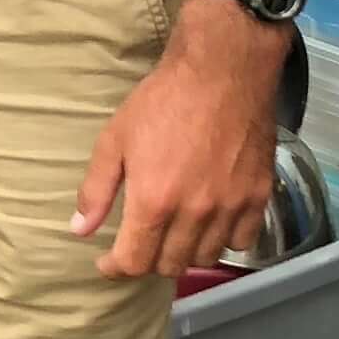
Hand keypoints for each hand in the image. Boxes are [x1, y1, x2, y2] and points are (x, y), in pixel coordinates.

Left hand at [72, 6, 284, 278]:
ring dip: (185, 253)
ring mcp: (230, 207)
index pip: (134, 262)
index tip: (109, 262)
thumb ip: (96, 189)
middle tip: (141, 242)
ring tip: (174, 235)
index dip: (116, 268)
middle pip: (170, 265)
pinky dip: (224, 241)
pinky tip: (212, 225)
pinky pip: (242, 241)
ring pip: (205, 257)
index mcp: (154, 202)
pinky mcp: (258, 196)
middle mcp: (194, 213)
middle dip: (149, 260)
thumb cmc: (163, 100)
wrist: (223, 71)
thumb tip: (80, 229)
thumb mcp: (115, 139)